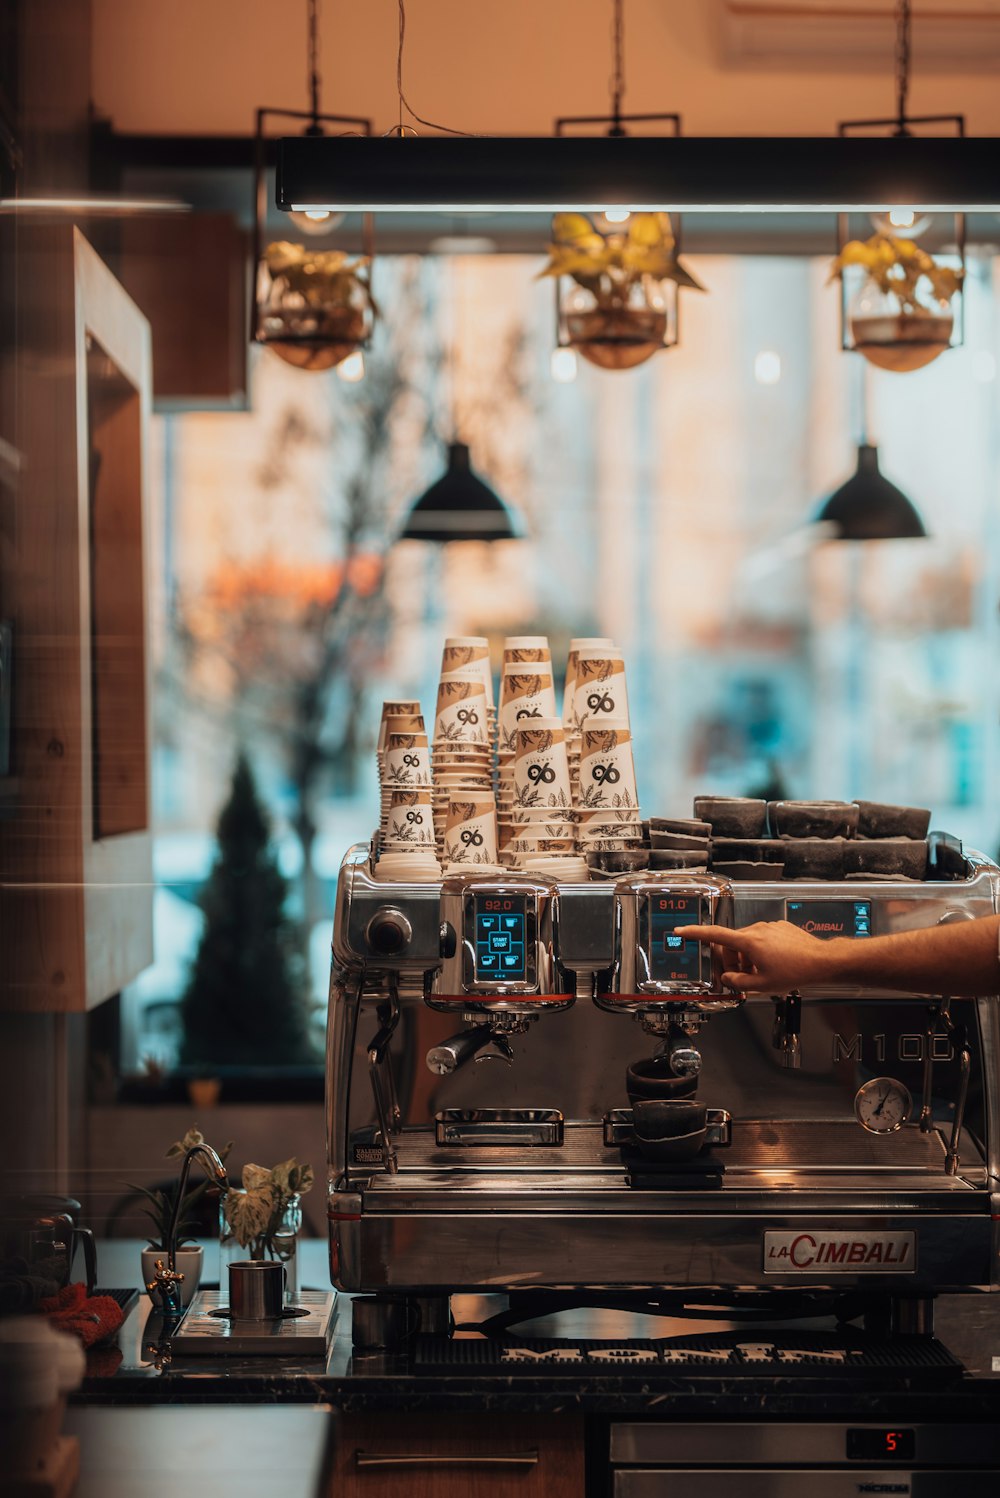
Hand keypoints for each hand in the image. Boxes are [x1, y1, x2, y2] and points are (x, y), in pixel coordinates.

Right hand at [683, 920, 835, 993]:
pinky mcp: (780, 928)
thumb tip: (728, 978)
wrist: (822, 961)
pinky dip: (761, 952)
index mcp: (749, 942)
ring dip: (748, 958)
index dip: (696, 933)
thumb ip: (739, 983)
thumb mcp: (762, 985)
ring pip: (748, 942)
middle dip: (733, 960)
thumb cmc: (796, 971)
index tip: (683, 930)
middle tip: (742, 976)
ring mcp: (769, 927)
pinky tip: (774, 964)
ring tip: (762, 974)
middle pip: (733, 943)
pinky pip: (763, 939)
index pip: (715, 935)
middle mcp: (758, 930)